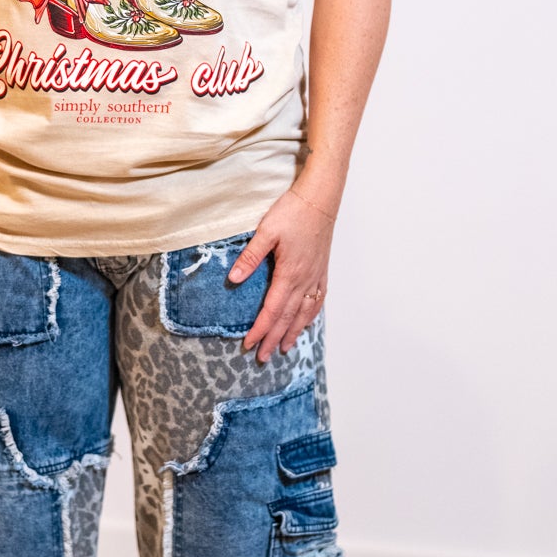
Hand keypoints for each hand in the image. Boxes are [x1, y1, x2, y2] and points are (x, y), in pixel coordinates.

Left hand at [228, 182, 335, 362]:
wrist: (320, 199)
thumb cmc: (293, 212)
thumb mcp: (266, 231)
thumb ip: (250, 256)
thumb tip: (234, 278)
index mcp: (289, 273)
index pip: (272, 310)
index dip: (260, 329)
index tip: (249, 344)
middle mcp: (305, 280)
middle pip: (288, 318)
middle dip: (273, 339)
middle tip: (263, 357)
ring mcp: (316, 277)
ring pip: (304, 314)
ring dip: (293, 333)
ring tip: (283, 348)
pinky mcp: (322, 271)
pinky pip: (317, 301)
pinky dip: (310, 317)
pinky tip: (305, 323)